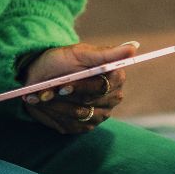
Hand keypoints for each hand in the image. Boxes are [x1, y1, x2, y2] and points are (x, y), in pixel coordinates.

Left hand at [20, 41, 137, 133]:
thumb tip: (134, 47)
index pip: (104, 86)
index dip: (82, 87)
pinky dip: (53, 114)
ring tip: (40, 95)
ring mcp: (100, 114)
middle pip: (90, 103)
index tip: (63, 86)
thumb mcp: (80, 53)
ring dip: (55, 105)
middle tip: (44, 91)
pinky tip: (44, 104)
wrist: (40, 77)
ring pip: (78, 115)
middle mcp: (112, 98)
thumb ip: (107, 53)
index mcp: (115, 77)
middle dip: (64, 97)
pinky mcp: (84, 126)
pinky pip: (70, 125)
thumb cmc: (61, 61)